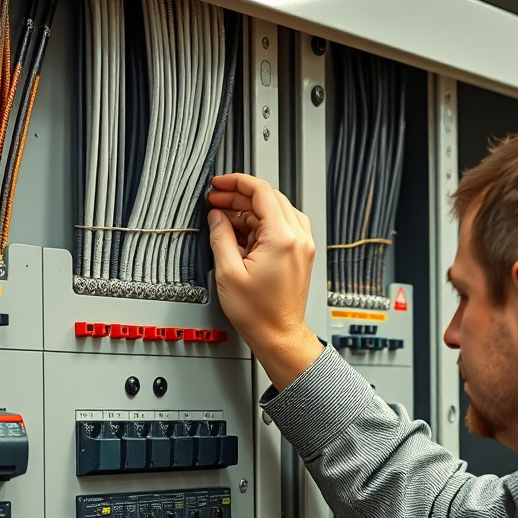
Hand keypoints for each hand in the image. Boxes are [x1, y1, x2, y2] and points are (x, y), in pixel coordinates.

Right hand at [207, 173, 323, 389]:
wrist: (279, 336)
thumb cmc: (259, 314)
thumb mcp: (228, 272)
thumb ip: (220, 236)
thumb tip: (216, 216)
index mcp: (282, 238)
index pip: (261, 191)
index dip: (235, 182)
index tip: (218, 185)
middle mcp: (298, 238)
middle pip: (269, 198)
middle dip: (239, 196)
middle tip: (216, 203)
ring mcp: (302, 246)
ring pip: (276, 210)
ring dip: (250, 210)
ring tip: (225, 221)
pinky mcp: (300, 254)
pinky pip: (282, 226)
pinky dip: (261, 225)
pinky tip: (241, 235)